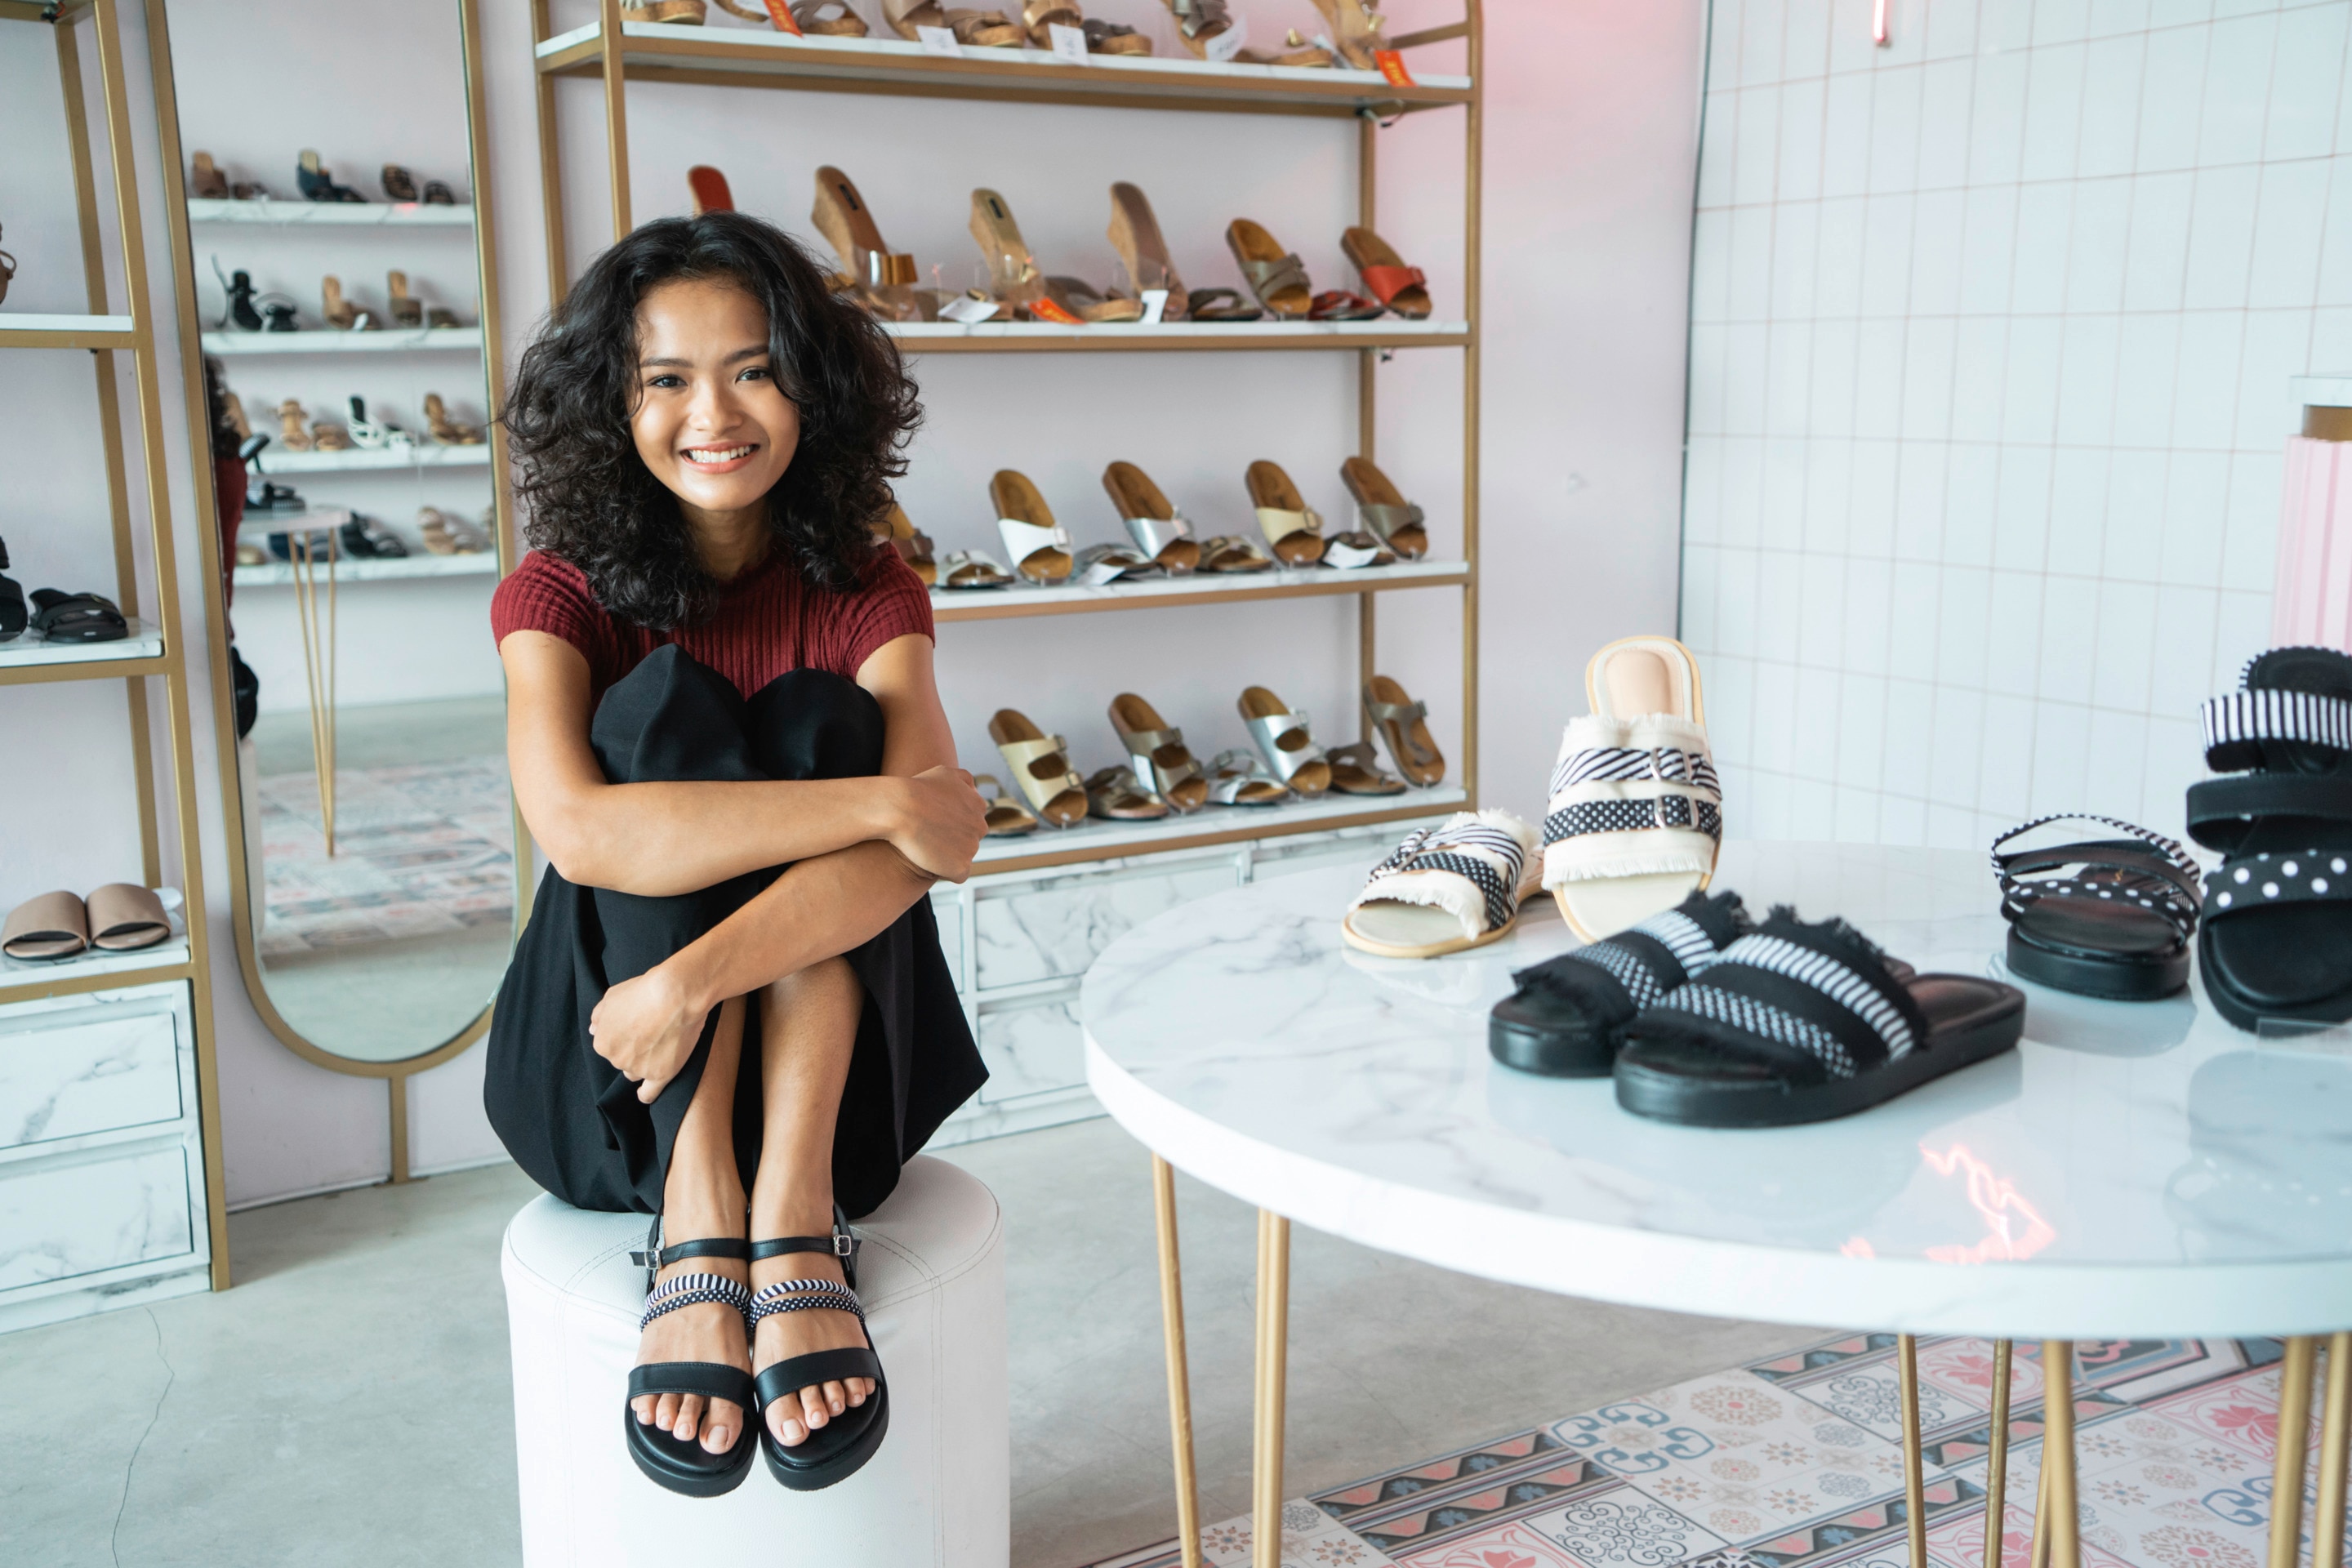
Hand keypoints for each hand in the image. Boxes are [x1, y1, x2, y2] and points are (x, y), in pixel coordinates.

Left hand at [589, 964, 705, 1102]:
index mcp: (602, 1042)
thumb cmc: (644, 990)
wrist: (674, 995)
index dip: (623, 1037)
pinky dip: (646, 1094)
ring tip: (660, 1048)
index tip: (636, 1028)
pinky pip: (648, 1094)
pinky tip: (645, 1092)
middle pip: (623, 1060)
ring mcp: (638, 1069)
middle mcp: (617, 1059)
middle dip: (633, 1050)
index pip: (609, 1047)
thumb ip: (599, 1015)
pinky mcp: (661, 1075)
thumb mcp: (613, 995)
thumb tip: (594, 1028)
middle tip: (651, 1033)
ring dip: (643, 1065)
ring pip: (636, 1073)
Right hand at [887, 765, 987, 883]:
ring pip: (962, 857)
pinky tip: (928, 862)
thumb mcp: (945, 773)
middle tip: (927, 836)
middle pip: (968, 840)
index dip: (949, 824)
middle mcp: (980, 826)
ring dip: (947, 855)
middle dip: (951, 840)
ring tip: (924, 848)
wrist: (900, 808)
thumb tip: (975, 790)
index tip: (932, 823)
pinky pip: (957, 874)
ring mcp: (972, 847)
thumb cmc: (916, 788)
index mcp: (979, 806)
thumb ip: (965, 780)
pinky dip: (944, 872)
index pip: (970, 821)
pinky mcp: (961, 866)